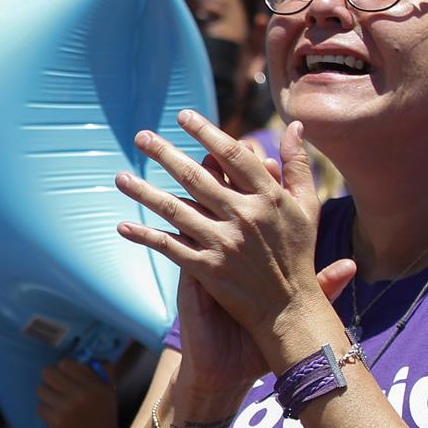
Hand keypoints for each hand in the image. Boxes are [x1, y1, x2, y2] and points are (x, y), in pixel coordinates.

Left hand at [36, 358, 119, 427]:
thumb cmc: (102, 420)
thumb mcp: (109, 394)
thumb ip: (104, 373)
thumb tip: (91, 357)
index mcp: (96, 386)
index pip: (66, 363)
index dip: (63, 370)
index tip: (66, 378)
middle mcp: (82, 395)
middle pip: (48, 372)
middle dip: (50, 380)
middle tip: (56, 388)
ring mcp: (67, 408)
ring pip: (41, 389)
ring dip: (46, 396)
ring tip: (57, 404)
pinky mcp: (56, 422)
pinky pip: (40, 406)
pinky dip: (46, 411)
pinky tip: (57, 418)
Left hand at [116, 114, 355, 389]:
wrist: (291, 311)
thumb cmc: (298, 255)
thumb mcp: (307, 208)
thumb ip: (298, 167)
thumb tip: (296, 126)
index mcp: (270, 198)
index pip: (234, 156)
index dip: (208, 133)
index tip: (184, 116)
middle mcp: (246, 217)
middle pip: (198, 177)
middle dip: (166, 154)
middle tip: (141, 136)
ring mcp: (225, 243)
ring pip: (176, 210)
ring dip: (144, 193)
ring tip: (120, 178)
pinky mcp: (208, 269)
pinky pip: (170, 247)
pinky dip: (145, 236)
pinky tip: (122, 226)